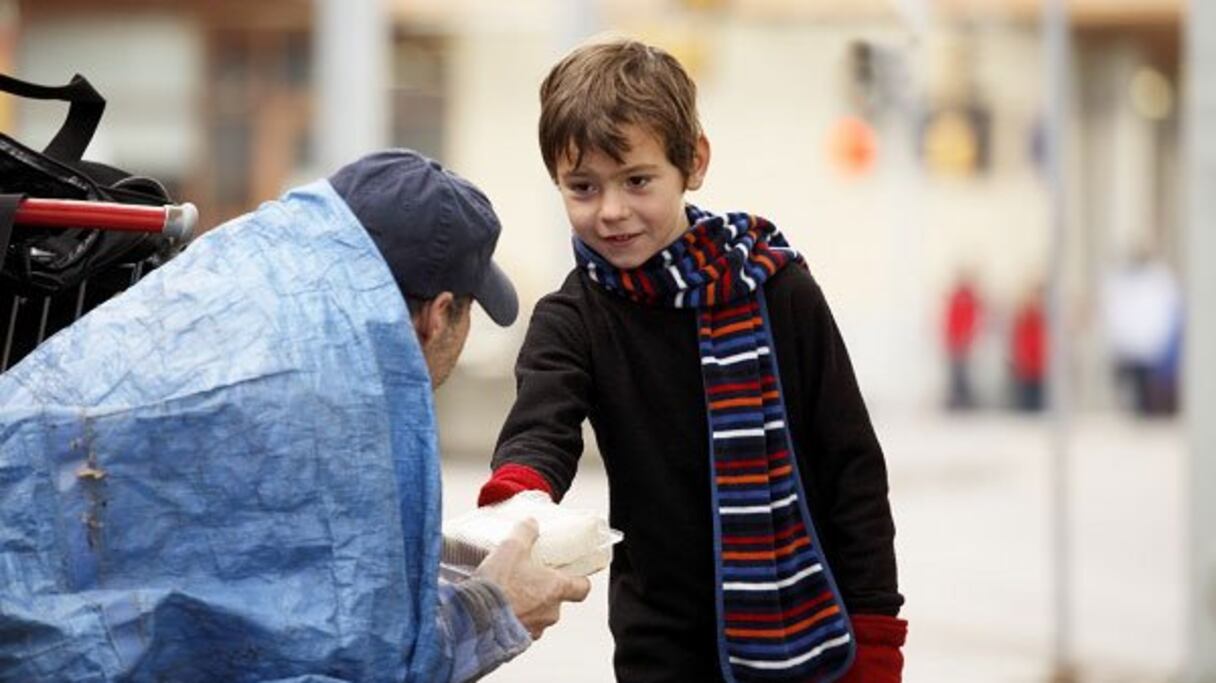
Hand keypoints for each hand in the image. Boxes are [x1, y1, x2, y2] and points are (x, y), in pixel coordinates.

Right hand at [473, 518, 591, 639]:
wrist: (475, 617)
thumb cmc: (499, 584)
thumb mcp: (512, 547)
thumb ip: (525, 532)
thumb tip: (531, 523)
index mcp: (556, 589)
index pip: (583, 588)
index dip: (579, 581)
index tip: (572, 575)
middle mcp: (550, 612)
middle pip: (557, 601)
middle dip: (543, 591)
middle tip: (527, 579)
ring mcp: (535, 629)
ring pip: (538, 616)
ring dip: (528, 607)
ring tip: (509, 594)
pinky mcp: (517, 642)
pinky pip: (521, 629)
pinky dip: (513, 620)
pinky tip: (498, 609)